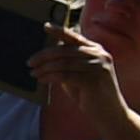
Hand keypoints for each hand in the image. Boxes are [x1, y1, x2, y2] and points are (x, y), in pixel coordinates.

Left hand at [28, 23, 126, 137]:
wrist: (110, 114)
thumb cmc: (90, 93)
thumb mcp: (79, 73)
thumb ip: (68, 62)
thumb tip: (46, 54)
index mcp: (96, 50)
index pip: (74, 37)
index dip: (59, 30)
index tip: (45, 26)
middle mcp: (100, 55)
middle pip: (64, 50)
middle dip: (44, 56)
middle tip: (29, 63)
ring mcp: (99, 67)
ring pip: (63, 63)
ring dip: (44, 68)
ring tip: (34, 73)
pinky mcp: (94, 80)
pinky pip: (65, 75)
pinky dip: (50, 77)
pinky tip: (42, 80)